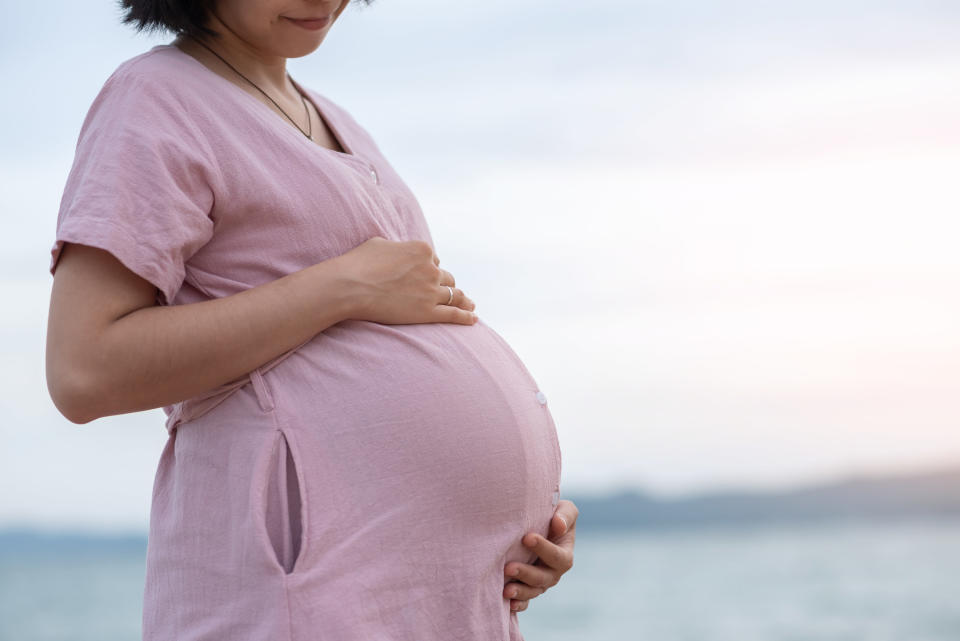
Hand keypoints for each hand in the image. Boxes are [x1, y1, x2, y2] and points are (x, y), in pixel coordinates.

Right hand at [335, 236, 477, 325]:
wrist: (350, 287)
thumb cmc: (358, 264)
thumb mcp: (379, 243)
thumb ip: (396, 246)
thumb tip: (396, 249)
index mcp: (422, 250)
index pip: (434, 259)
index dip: (428, 268)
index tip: (424, 276)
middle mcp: (431, 269)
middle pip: (446, 277)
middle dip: (444, 284)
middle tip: (444, 292)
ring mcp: (431, 291)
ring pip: (454, 295)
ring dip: (463, 299)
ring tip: (470, 305)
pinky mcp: (428, 312)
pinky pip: (454, 314)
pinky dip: (465, 316)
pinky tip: (473, 319)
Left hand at [503, 499, 577, 611]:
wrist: (536, 524)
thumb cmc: (552, 515)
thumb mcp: (564, 510)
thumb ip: (565, 515)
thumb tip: (558, 525)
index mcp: (564, 554)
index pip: (557, 556)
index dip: (543, 548)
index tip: (526, 537)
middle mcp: (554, 572)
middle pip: (543, 578)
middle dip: (526, 574)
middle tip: (508, 567)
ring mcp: (540, 583)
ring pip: (533, 592)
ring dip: (520, 592)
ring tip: (505, 590)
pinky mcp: (527, 589)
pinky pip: (525, 602)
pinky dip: (518, 605)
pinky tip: (507, 605)